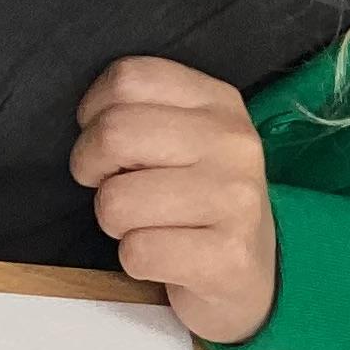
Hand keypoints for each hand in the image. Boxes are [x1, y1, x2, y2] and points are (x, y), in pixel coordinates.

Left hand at [71, 59, 277, 345]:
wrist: (258, 270)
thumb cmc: (201, 201)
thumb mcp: (189, 138)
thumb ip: (144, 113)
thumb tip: (91, 123)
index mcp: (219, 103)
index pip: (129, 79)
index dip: (94, 115)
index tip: (108, 144)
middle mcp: (233, 143)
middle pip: (113, 134)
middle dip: (92, 169)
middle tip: (115, 186)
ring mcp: (236, 199)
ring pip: (115, 200)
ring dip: (116, 223)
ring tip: (149, 225)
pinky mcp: (228, 255)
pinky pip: (137, 251)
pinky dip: (136, 262)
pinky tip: (166, 257)